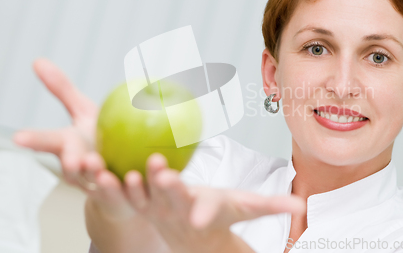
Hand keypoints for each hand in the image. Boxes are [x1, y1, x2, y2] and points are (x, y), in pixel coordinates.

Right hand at [12, 58, 134, 220]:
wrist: (116, 171)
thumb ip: (63, 90)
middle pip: (73, 169)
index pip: (48, 142)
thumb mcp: (83, 111)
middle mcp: (79, 170)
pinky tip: (144, 173)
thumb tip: (37, 60)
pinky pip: (128, 191)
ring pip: (98, 184)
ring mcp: (98, 186)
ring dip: (101, 179)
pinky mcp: (120, 195)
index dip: (33, 141)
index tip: (18, 137)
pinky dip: (133, 184)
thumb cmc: (98, 138)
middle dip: (73, 166)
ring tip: (106, 171)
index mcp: (68, 148)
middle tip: (79, 159)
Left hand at [123, 153, 306, 252]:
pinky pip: (127, 193)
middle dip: (164, 186)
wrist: (190, 237)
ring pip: (142, 197)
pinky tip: (102, 166)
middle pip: (170, 198)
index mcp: (201, 210)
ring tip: (123, 173)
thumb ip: (270, 206)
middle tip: (158, 170)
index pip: (204, 210)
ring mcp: (156, 209)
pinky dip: (117, 184)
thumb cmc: (218, 216)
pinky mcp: (142, 203)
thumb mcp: (243, 209)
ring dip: (131, 187)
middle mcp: (177, 211)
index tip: (197, 214)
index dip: (201, 211)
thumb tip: (300, 207)